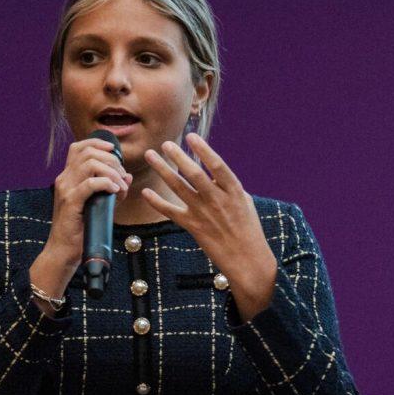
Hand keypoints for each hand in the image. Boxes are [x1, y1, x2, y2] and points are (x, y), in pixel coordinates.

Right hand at [30, 137, 130, 309]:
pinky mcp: (70, 202)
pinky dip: (107, 184)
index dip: (97, 143)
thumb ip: (111, 188)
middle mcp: (64, 179)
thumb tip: (128, 176)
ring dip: (112, 172)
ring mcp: (65, 189)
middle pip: (88, 153)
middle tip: (123, 176)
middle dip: (111, 160)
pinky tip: (116, 192)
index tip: (114, 150)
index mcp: (68, 177)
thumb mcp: (99, 204)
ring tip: (121, 186)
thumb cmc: (82, 228)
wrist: (64, 250)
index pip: (78, 147)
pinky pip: (90, 184)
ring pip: (90, 164)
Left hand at [143, 133, 277, 319]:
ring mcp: (203, 213)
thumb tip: (216, 172)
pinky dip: (156, 202)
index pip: (217, 165)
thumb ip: (229, 186)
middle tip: (165, 144)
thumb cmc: (248, 228)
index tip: (191, 136)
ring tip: (151, 155)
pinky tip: (145, 192)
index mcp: (233, 191)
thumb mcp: (245, 202)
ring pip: (178, 187)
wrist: (246, 258)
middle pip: (194, 173)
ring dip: (162, 170)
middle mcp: (217, 200)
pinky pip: (171, 212)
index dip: (203, 150)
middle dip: (178, 156)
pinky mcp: (193, 226)